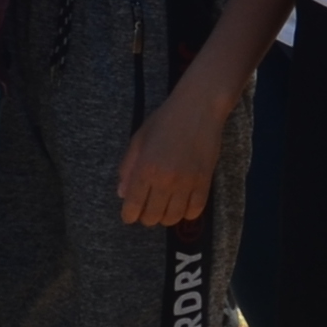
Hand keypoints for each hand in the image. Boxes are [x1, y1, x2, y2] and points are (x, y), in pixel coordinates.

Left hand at [117, 76, 230, 229]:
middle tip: (147, 209)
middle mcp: (165, 180)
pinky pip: (194, 211)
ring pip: (173, 218)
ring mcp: (186, 183)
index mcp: (145, 169)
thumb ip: (128, 167)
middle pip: (152, 217)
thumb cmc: (165, 120)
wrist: (199, 108)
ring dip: (166, 216)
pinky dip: (186, 213)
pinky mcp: (204, 182)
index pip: (132, 206)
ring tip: (164, 207)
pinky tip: (182, 204)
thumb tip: (122, 193)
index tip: (129, 216)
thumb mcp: (138, 139)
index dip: (129, 215)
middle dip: (146, 217)